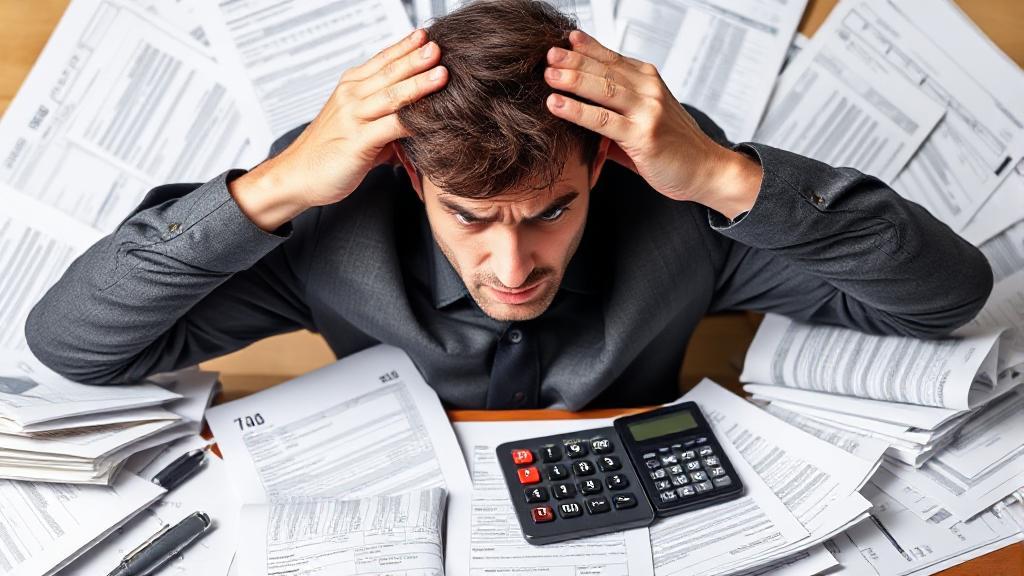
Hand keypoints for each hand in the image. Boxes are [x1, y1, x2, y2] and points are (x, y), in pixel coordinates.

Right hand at [231, 29, 447, 230]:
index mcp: (350, 88)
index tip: (425, 36)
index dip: (404, 47)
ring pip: (392, 96)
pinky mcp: (358, 142)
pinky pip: (391, 127)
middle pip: (389, 73)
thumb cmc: (328, 152)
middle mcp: (351, 97)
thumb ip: (385, 119)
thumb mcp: (357, 126)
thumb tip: (415, 121)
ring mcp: (353, 118)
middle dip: (416, 58)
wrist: (297, 176)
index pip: (381, 61)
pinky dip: (413, 121)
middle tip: (438, 47)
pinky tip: (431, 117)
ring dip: (419, 84)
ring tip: (441, 73)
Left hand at [543, 31, 760, 218]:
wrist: (707, 170)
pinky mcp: (644, 135)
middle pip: (605, 69)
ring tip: (548, 74)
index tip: (563, 40)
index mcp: (649, 81)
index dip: (587, 48)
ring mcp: (648, 111)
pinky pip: (604, 120)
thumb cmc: (673, 149)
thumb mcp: (643, 121)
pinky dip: (577, 111)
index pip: (613, 58)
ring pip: (604, 89)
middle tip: (547, 54)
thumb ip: (614, 114)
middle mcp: (649, 90)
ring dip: (573, 80)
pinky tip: (556, 104)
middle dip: (574, 60)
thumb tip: (577, 110)